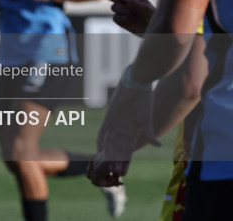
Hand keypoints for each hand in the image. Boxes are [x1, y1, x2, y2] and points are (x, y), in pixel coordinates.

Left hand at [88, 72, 159, 186]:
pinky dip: (100, 140)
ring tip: (108, 166)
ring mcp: (114, 124)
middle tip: (115, 174)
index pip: (127, 150)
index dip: (125, 161)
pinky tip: (98, 149)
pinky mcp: (108, 117)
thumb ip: (149, 133)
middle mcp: (122, 130)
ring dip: (109, 154)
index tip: (124, 173)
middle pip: (117, 149)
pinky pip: (102, 131)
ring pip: (110, 143)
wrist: (136, 85)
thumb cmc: (144, 101)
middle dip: (116, 161)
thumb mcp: (147, 119)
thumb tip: (159, 146)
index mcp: (132, 132)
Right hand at [90, 0, 154, 35]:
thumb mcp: (148, 9)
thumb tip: (123, 1)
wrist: (154, 29)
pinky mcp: (120, 21)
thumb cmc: (153, 17)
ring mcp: (122, 11)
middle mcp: (125, 2)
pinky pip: (115, 18)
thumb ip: (136, 3)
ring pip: (114, 8)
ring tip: (134, 15)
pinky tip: (131, 21)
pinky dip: (122, 19)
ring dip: (122, 10)